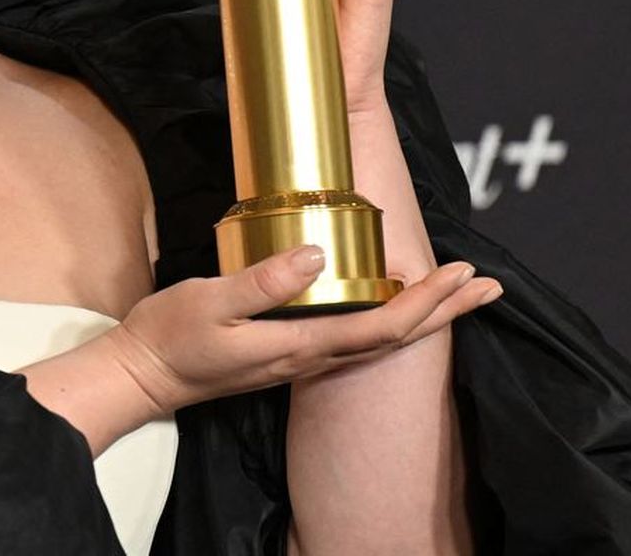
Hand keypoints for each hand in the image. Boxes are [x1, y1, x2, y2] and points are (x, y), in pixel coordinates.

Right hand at [101, 244, 501, 417]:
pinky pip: (355, 335)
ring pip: (380, 337)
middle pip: (396, 337)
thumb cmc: (171, 338)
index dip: (427, 302)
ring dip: (424, 313)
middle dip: (446, 309)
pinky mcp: (288, 350)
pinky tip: (390, 300)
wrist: (142, 376)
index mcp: (300, 345)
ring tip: (456, 290)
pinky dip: (388, 314)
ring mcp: (302, 358)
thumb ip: (262, 281)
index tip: (459, 271)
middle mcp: (312, 357)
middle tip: (488, 283)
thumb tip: (316, 255)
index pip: (383, 328)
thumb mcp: (210, 301)